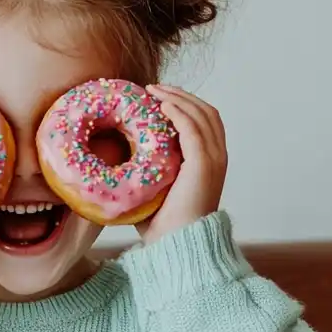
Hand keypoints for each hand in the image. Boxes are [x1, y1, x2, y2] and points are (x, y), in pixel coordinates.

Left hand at [137, 85, 226, 244]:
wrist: (176, 243)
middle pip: (206, 112)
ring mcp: (214, 159)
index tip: (159, 97)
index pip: (205, 121)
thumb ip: (145, 171)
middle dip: (181, 95)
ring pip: (202, 114)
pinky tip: (161, 106)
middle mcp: (217, 157)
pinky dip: (179, 112)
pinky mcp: (204, 164)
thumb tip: (113, 160)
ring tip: (154, 91)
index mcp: (209, 162)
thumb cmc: (161, 223)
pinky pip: (193, 128)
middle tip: (154, 88)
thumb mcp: (153, 189)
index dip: (185, 104)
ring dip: (178, 98)